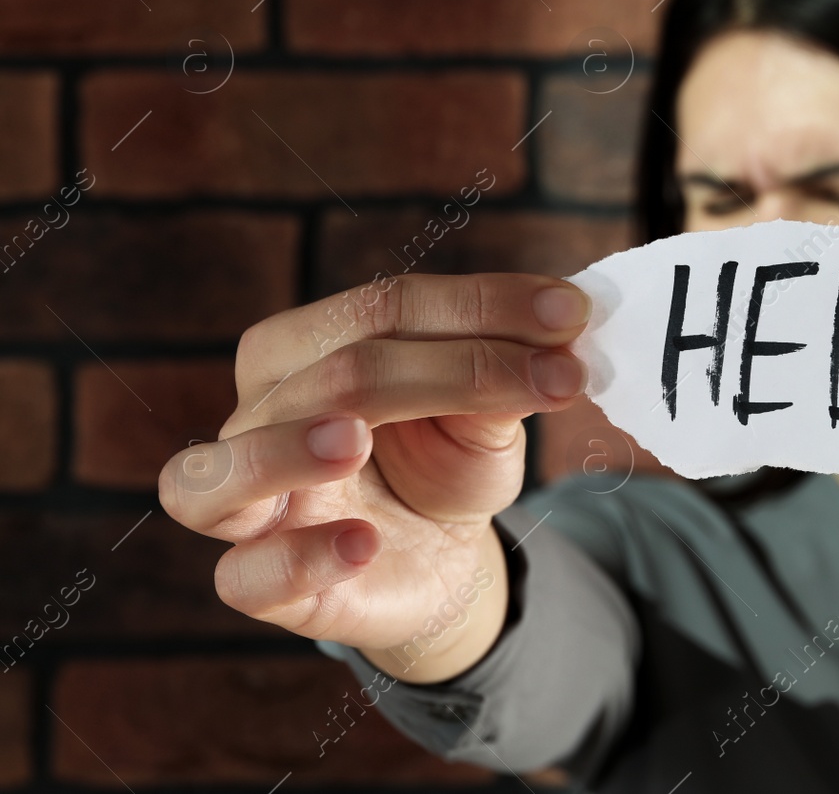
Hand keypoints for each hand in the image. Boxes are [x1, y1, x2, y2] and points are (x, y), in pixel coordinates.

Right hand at [159, 273, 588, 679]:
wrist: (440, 564)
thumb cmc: (442, 465)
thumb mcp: (483, 418)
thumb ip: (499, 378)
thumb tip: (558, 323)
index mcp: (304, 349)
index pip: (383, 306)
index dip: (481, 304)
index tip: (570, 312)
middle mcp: (257, 415)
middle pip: (335, 373)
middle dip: (457, 368)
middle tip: (558, 374)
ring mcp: (245, 504)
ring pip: (217, 474)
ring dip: (284, 448)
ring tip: (355, 438)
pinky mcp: (261, 585)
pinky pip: (245, 576)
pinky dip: (298, 557)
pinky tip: (361, 544)